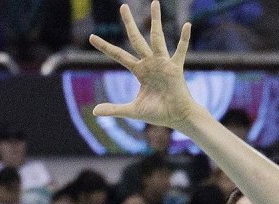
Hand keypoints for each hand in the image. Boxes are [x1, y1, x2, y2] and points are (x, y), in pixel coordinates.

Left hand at [89, 1, 195, 129]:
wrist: (177, 118)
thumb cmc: (158, 113)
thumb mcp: (133, 110)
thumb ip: (114, 109)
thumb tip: (94, 112)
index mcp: (140, 71)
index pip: (119, 55)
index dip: (105, 47)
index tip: (91, 37)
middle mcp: (150, 63)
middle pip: (136, 39)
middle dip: (129, 23)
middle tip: (123, 6)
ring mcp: (163, 63)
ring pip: (157, 38)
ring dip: (156, 20)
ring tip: (154, 2)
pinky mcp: (175, 68)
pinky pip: (180, 51)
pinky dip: (184, 39)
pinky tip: (187, 25)